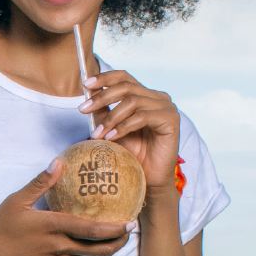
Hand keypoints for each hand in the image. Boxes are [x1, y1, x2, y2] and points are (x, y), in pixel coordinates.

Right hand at [0, 159, 131, 255]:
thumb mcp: (15, 202)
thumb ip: (39, 183)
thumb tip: (58, 163)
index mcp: (52, 227)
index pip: (91, 229)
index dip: (113, 228)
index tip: (129, 222)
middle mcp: (58, 247)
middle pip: (98, 249)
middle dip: (118, 242)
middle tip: (130, 232)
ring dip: (104, 249)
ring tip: (115, 237)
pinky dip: (85, 253)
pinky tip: (88, 244)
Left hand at [81, 70, 180, 197]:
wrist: (149, 178)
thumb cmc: (133, 154)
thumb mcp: (113, 128)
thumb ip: (104, 111)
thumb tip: (88, 93)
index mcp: (145, 95)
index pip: (124, 77)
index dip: (105, 78)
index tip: (86, 84)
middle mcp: (158, 97)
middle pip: (126, 87)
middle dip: (102, 97)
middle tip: (83, 109)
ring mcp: (166, 107)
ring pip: (132, 101)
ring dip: (111, 117)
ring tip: (98, 133)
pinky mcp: (171, 119)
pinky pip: (142, 116)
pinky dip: (123, 126)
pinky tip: (112, 137)